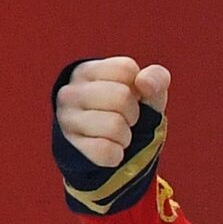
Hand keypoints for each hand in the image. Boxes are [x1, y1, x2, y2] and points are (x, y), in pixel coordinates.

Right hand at [55, 56, 170, 167]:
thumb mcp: (150, 92)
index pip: (125, 69)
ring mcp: (66, 119)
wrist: (117, 150)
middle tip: (126, 119)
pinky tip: (110, 150)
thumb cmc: (133, 112)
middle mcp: (70, 92)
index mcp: (88, 71)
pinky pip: (105, 150)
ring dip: (126, 135)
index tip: (132, 97)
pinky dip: (117, 154)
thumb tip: (143, 82)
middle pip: (121, 96)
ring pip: (114, 125)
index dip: (138, 86)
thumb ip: (156, 78)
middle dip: (134, 112)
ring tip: (117, 135)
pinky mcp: (70, 146)